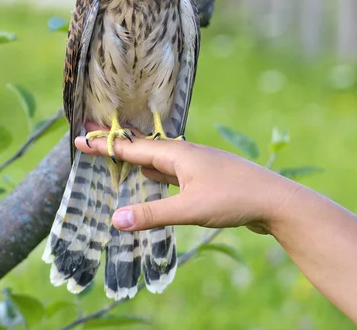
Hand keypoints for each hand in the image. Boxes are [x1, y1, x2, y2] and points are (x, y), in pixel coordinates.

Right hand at [76, 123, 295, 233]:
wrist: (276, 199)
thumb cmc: (234, 198)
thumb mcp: (190, 209)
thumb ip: (153, 214)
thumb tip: (115, 219)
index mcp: (177, 153)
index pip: (132, 147)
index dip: (105, 144)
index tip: (80, 137)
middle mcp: (184, 153)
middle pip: (143, 148)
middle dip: (117, 147)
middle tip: (92, 143)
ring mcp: (196, 164)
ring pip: (157, 159)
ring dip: (136, 158)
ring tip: (117, 157)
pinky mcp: (204, 177)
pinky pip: (170, 171)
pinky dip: (154, 172)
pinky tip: (151, 176)